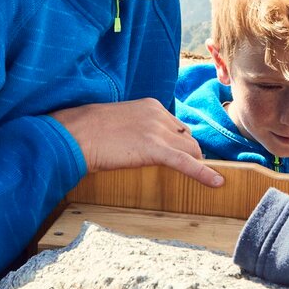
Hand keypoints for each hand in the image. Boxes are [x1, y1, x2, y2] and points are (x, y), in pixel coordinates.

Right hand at [50, 98, 222, 186]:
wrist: (71, 135)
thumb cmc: (85, 131)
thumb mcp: (117, 122)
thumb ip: (137, 128)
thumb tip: (143, 145)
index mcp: (151, 106)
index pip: (177, 127)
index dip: (178, 144)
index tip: (179, 156)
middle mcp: (158, 115)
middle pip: (187, 139)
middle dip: (188, 155)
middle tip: (187, 172)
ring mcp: (157, 131)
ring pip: (190, 151)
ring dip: (192, 165)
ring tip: (197, 180)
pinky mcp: (154, 149)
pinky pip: (186, 162)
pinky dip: (203, 173)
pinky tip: (217, 182)